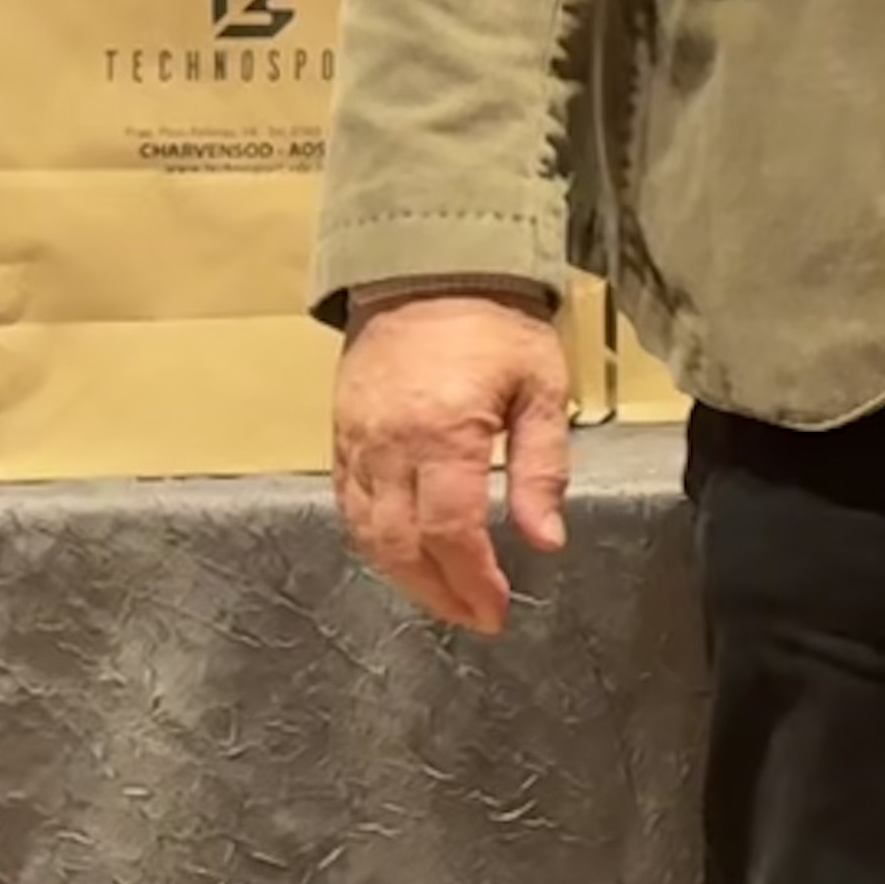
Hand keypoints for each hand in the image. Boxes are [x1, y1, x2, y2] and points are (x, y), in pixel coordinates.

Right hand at [334, 292, 578, 632]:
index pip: (450, 532)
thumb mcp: (541, 389)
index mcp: (443, 434)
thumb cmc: (498, 325)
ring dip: (404, 576)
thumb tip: (546, 540)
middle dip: (439, 593)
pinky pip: (347, 503)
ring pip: (367, 532)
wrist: (427, 265)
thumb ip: (541, 469)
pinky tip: (403, 557)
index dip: (473, 581)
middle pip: (400, 545)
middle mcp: (388, 445)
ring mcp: (355, 440)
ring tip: (445, 598)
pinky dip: (373, 540)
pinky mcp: (339, 433)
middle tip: (476, 617)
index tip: (498, 610)